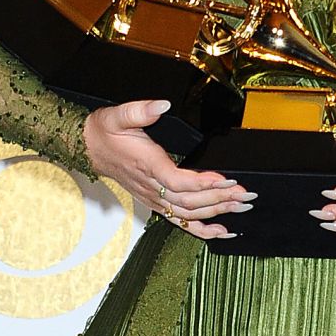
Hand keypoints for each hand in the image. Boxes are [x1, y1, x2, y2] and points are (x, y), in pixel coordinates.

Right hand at [83, 99, 253, 239]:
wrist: (89, 149)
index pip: (178, 181)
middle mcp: (151, 186)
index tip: (228, 180)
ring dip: (217, 213)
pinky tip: (222, 231)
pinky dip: (202, 229)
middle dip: (220, 200)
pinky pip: (180, 221)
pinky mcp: (155, 202)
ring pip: (188, 213)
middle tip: (246, 195)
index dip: (204, 184)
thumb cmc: (104, 132)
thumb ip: (140, 110)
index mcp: (146, 165)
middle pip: (189, 201)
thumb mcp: (118, 115)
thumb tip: (162, 105)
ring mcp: (154, 198)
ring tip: (242, 207)